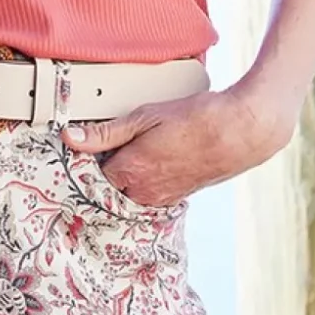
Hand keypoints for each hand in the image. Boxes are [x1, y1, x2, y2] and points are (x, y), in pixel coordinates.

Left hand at [64, 80, 297, 207]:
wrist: (243, 131)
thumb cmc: (198, 119)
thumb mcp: (145, 116)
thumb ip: (105, 132)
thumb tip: (71, 137)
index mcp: (130, 172)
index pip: (91, 172)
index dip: (92, 156)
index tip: (92, 143)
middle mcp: (143, 192)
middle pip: (110, 185)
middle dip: (109, 167)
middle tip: (119, 143)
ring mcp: (161, 198)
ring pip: (131, 190)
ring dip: (130, 174)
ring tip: (145, 148)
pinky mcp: (178, 197)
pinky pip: (151, 193)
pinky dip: (150, 179)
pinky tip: (162, 158)